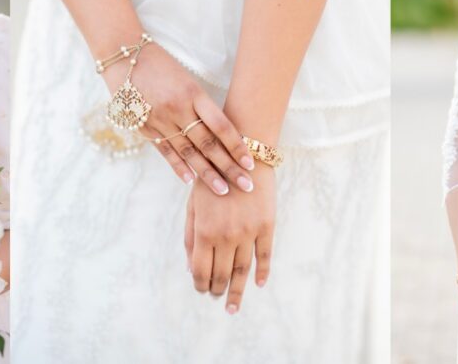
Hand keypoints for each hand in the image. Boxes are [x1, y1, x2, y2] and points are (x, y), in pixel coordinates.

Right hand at [102, 42, 254, 194]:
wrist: (124, 56)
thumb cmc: (162, 65)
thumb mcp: (188, 80)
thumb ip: (202, 106)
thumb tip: (222, 134)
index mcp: (193, 93)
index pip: (221, 126)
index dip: (237, 146)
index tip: (251, 164)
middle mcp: (177, 109)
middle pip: (208, 143)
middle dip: (229, 166)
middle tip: (246, 186)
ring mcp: (159, 120)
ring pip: (188, 152)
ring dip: (206, 173)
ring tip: (223, 190)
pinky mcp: (144, 127)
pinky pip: (165, 150)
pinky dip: (178, 166)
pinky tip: (190, 180)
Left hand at [184, 162, 275, 312]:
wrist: (244, 154)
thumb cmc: (212, 177)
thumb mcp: (193, 204)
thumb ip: (191, 237)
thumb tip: (191, 268)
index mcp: (205, 230)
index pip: (201, 270)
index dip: (200, 284)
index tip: (201, 290)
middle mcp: (227, 235)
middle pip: (222, 273)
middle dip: (217, 289)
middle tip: (217, 298)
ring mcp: (249, 232)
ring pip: (243, 270)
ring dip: (237, 290)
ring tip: (233, 305)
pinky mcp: (266, 226)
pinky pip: (265, 255)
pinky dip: (262, 272)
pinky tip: (259, 284)